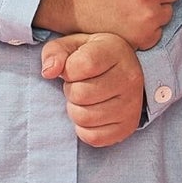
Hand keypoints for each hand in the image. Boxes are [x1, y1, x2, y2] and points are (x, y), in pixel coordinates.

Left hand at [40, 32, 145, 146]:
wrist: (122, 72)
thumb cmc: (92, 57)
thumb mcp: (72, 46)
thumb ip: (55, 52)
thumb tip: (49, 72)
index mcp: (116, 51)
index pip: (82, 65)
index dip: (68, 70)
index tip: (73, 68)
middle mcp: (130, 78)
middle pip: (80, 94)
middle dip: (71, 91)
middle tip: (80, 85)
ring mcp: (132, 105)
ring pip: (84, 118)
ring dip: (76, 110)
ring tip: (85, 99)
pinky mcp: (128, 127)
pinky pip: (92, 137)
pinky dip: (84, 128)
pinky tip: (91, 113)